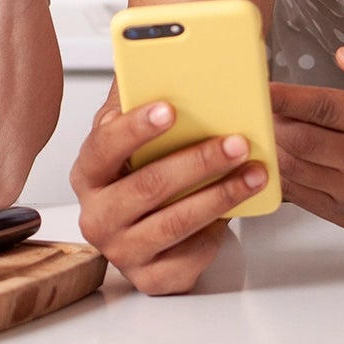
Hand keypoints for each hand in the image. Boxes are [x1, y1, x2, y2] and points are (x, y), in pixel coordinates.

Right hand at [68, 89, 268, 295]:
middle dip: (198, 161)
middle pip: (148, 186)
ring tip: (255, 172)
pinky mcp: (152, 279)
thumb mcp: (136, 134)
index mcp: (88, 173)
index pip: (104, 146)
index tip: (170, 109)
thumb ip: (139, 101)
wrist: (145, 225)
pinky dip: (218, 231)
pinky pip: (190, 256)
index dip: (136, 127)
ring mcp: (122, 252)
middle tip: (237, 141)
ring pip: (176, 222)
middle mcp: (97, 216)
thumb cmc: (142, 171)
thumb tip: (165, 64)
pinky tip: (237, 209)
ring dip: (222, 194)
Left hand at [268, 43, 343, 233]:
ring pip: (295, 169)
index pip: (326, 108)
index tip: (260, 88)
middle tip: (256, 107)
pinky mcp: (342, 215)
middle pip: (302, 141)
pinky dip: (279, 174)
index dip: (288, 98)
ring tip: (263, 129)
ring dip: (272, 148)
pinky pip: (297, 194)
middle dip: (272, 123)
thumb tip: (343, 55)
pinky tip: (275, 156)